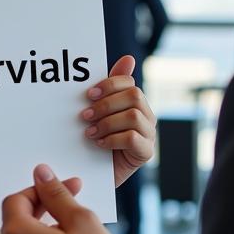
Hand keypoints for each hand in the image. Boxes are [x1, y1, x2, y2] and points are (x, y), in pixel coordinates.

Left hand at [0, 165, 126, 233]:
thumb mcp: (81, 222)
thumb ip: (58, 195)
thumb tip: (42, 174)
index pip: (17, 199)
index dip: (41, 190)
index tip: (65, 187)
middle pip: (18, 220)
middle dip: (44, 209)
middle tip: (73, 206)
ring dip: (44, 231)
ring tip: (75, 233)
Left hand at [81, 55, 156, 186]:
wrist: (94, 173)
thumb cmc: (95, 139)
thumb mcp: (99, 112)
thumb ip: (109, 88)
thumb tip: (128, 59)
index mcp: (135, 103)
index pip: (129, 83)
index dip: (109, 85)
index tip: (89, 94)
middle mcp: (146, 116)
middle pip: (134, 96)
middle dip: (106, 104)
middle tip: (85, 115)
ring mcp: (149, 134)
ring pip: (133, 116)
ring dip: (106, 123)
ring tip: (90, 132)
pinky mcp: (146, 153)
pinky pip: (132, 138)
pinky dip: (112, 139)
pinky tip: (98, 144)